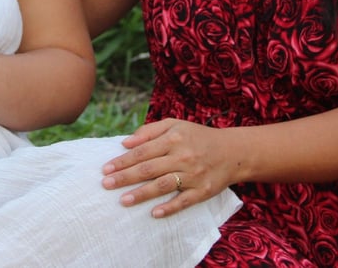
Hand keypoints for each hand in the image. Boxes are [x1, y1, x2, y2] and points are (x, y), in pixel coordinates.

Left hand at [101, 118, 232, 217]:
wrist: (232, 151)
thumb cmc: (197, 136)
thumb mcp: (175, 125)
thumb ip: (149, 131)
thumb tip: (125, 142)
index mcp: (173, 138)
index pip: (142, 151)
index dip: (123, 160)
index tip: (106, 169)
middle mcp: (182, 156)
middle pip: (149, 168)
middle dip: (125, 177)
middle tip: (106, 185)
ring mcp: (193, 175)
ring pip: (163, 185)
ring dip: (142, 194)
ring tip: (123, 200)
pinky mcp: (202, 191)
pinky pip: (184, 201)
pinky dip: (169, 207)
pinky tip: (154, 213)